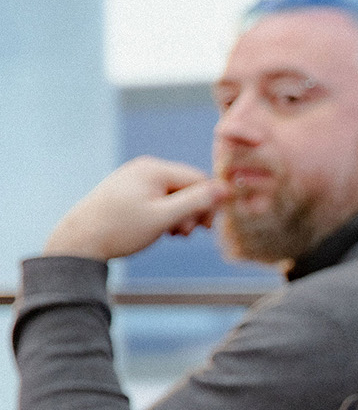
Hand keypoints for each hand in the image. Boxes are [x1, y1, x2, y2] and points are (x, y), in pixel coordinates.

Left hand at [43, 157, 226, 261]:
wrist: (79, 241)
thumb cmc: (122, 229)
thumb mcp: (164, 217)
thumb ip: (197, 202)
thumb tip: (226, 189)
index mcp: (154, 169)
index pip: (198, 179)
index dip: (208, 203)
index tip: (205, 229)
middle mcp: (144, 168)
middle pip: (185, 186)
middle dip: (191, 211)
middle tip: (185, 234)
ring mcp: (134, 178)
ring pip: (172, 194)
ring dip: (179, 215)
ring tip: (170, 234)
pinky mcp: (127, 190)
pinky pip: (157, 198)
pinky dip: (164, 213)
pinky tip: (159, 229)